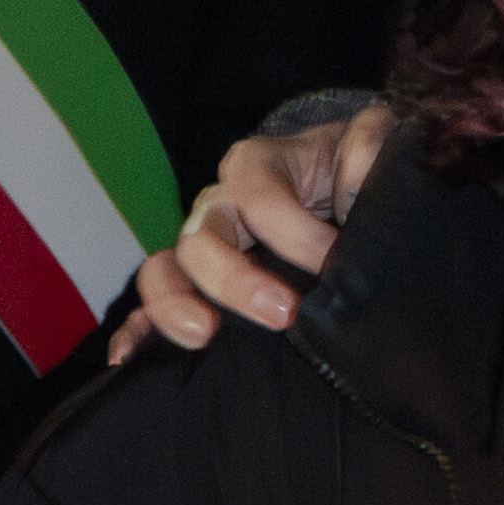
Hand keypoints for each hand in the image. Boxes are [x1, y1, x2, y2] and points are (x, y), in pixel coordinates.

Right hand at [112, 106, 397, 359]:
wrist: (356, 199)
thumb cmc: (359, 173)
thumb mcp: (373, 148)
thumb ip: (372, 146)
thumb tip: (356, 173)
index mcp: (260, 167)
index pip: (254, 190)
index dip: (291, 227)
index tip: (334, 259)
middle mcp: (222, 207)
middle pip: (200, 235)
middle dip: (236, 278)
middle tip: (284, 315)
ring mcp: (206, 248)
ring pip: (167, 269)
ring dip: (176, 303)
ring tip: (203, 335)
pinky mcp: (200, 289)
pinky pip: (153, 308)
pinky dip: (139, 330)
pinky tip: (130, 358)